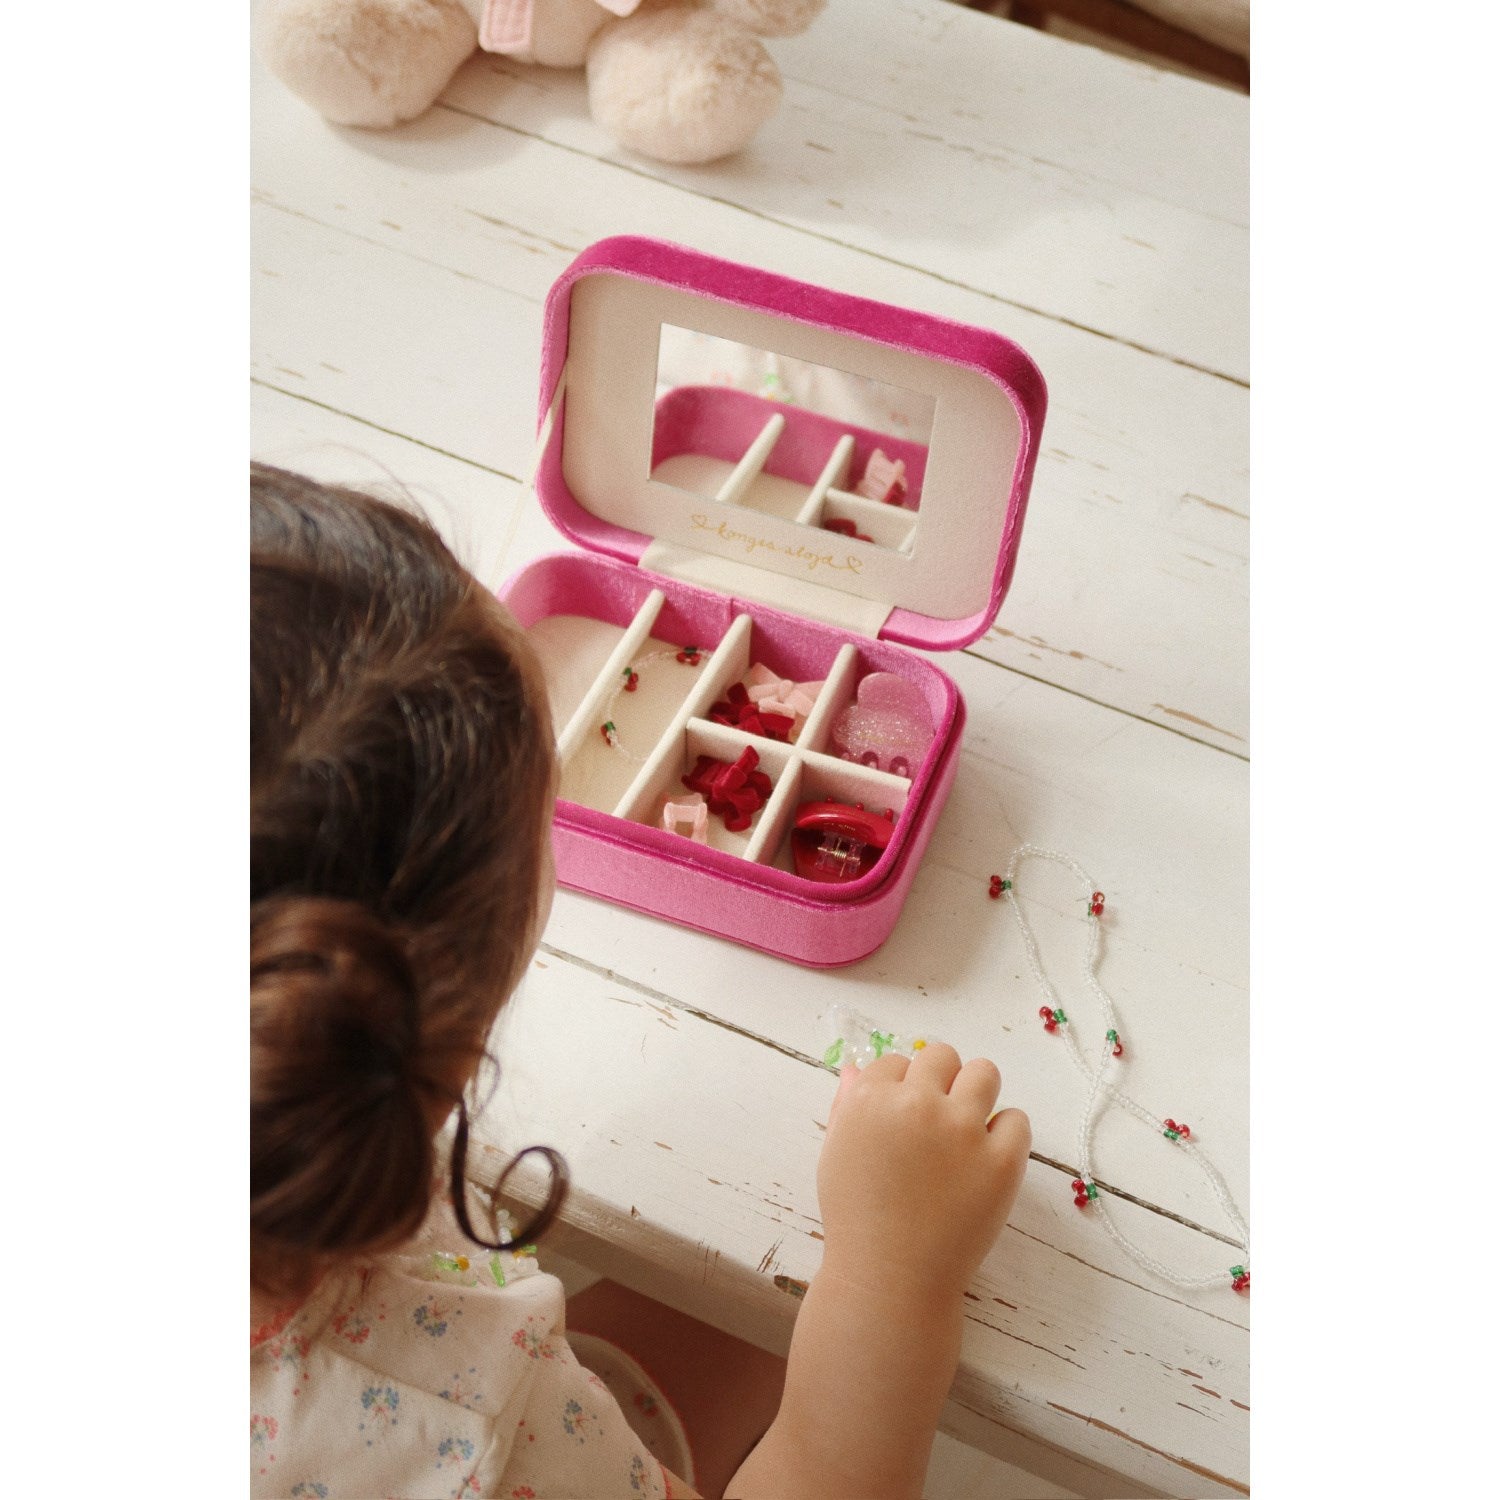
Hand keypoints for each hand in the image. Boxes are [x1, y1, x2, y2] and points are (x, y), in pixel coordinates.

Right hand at [816, 1044, 1029, 1299]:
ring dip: (976, 1093)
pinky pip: (1017, 1120)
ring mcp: (963, 1130)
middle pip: (941, 1055)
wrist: (890, 1280)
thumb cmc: (856, 1220)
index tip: (903, 1116)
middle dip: (939, 1080)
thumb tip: (859, 1068)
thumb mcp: (835, 1155)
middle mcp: (917, 1104)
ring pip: (984, 1072)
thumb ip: (847, 1106)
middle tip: (936, 1119)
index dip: (901, 1086)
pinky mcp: (1002, 1161)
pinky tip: (987, 1158)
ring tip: (967, 1128)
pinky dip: (1006, 1135)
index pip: (896, 1061)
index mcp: (871, 1099)